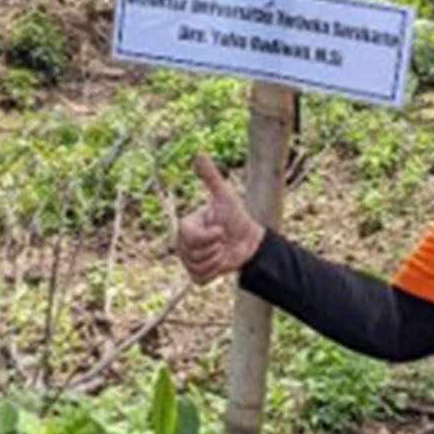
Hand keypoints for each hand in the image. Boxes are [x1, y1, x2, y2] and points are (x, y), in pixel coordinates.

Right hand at [176, 154, 264, 284]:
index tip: (221, 230)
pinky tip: (220, 263)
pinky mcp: (197, 275)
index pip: (190, 238)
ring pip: (196, 267)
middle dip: (214, 249)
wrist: (250, 242)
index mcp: (186, 226)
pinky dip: (213, 273)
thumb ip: (211, 178)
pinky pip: (199, 279)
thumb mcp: (225, 197)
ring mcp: (188, 260)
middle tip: (222, 240)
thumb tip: (199, 154)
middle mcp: (182, 244)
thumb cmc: (237, 218)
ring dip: (216, 261)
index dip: (210, 237)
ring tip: (222, 250)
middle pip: (191, 254)